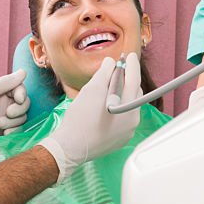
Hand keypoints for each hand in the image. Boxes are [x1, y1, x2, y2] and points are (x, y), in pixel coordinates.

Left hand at [0, 70, 29, 161]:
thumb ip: (6, 82)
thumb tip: (24, 71)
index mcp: (1, 94)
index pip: (21, 90)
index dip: (22, 94)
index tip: (18, 99)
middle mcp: (5, 106)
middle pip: (25, 105)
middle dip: (18, 110)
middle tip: (7, 113)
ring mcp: (6, 121)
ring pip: (23, 118)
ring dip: (14, 122)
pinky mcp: (6, 134)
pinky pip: (19, 131)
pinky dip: (15, 132)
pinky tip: (5, 134)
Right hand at [38, 54, 141, 182]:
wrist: (70, 147)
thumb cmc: (80, 118)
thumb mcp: (92, 90)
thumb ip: (105, 73)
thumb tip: (111, 63)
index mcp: (128, 107)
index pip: (134, 80)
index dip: (132, 66)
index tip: (130, 56)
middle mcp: (133, 120)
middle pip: (133, 93)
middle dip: (126, 79)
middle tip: (118, 69)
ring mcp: (128, 131)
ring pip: (128, 105)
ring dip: (121, 94)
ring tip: (109, 87)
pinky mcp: (120, 139)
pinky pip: (123, 118)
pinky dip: (118, 107)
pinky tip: (106, 104)